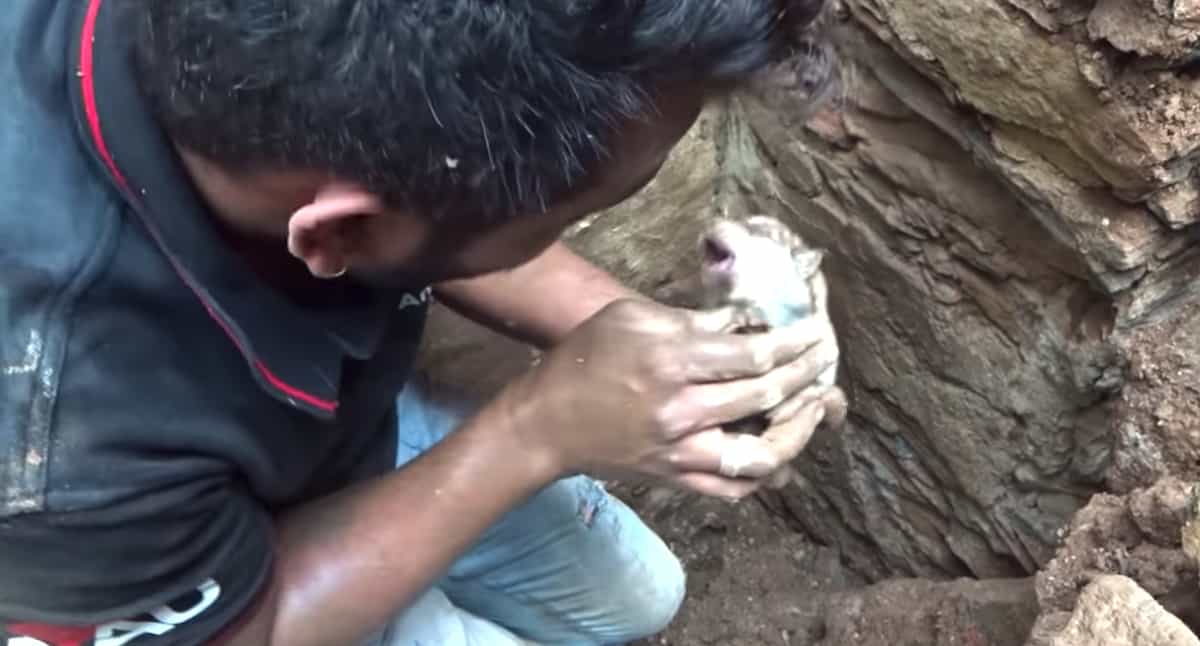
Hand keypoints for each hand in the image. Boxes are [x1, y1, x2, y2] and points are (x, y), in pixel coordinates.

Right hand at [495, 298, 837, 498]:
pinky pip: (733, 488)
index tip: (817, 332)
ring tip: (814, 408)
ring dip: (799, 431)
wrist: (547, 423)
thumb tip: (742, 321)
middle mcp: (682, 411)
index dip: (793, 343)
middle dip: (807, 375)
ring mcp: (681, 452)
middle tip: (826, 360)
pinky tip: (782, 455)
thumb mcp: (631, 317)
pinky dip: (764, 475)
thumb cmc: (584, 358)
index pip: (753, 355)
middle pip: (766, 396)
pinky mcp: (676, 478)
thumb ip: (690, 318)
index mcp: (671, 362)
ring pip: (761, 453)